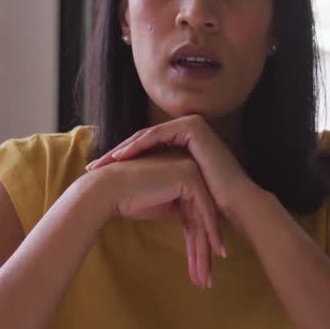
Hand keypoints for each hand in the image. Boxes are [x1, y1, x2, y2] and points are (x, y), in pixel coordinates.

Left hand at [85, 115, 258, 221]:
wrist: (234, 204)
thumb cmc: (208, 204)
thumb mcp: (176, 189)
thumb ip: (159, 182)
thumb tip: (131, 191)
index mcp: (184, 141)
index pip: (146, 149)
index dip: (122, 162)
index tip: (101, 175)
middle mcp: (188, 128)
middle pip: (144, 141)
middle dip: (117, 155)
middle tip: (94, 167)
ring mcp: (191, 124)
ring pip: (147, 136)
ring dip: (123, 149)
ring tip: (103, 163)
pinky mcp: (192, 127)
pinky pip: (157, 135)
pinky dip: (138, 145)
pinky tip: (120, 157)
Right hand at [87, 152, 226, 288]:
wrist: (108, 189)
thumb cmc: (128, 199)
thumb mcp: (159, 207)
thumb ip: (177, 211)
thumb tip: (193, 226)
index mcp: (183, 174)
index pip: (195, 214)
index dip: (197, 243)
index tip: (200, 268)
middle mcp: (191, 169)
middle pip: (201, 217)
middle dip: (203, 251)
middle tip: (205, 280)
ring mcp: (192, 170)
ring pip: (205, 217)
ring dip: (206, 250)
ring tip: (206, 279)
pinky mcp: (190, 177)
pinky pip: (204, 210)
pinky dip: (210, 233)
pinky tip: (214, 253)